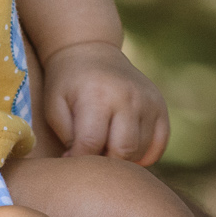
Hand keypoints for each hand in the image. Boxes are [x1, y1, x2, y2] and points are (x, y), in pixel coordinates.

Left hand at [43, 39, 169, 163]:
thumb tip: (79, 164)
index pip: (92, 144)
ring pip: (141, 151)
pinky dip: (143, 154)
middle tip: (90, 155)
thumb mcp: (55, 106)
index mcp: (98, 96)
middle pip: (122, 151)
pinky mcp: (160, 106)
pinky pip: (159, 145)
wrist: (91, 51)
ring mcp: (148, 101)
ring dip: (122, 158)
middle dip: (104, 163)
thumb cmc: (68, 83)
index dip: (78, 160)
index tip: (69, 160)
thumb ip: (67, 137)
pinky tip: (125, 145)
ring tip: (104, 146)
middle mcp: (128, 97)